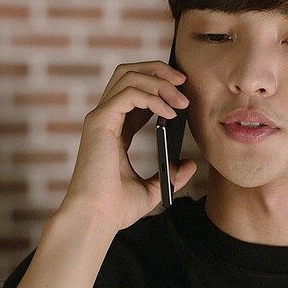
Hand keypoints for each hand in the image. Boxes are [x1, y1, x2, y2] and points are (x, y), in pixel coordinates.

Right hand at [58, 61, 197, 231]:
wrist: (96, 218)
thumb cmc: (115, 208)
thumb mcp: (152, 189)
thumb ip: (170, 174)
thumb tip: (190, 164)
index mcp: (115, 129)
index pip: (135, 90)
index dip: (159, 84)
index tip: (184, 94)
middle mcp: (105, 118)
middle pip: (128, 72)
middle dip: (158, 70)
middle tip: (183, 82)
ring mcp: (100, 118)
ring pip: (128, 75)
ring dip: (159, 82)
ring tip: (181, 100)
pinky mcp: (99, 122)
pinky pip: (128, 93)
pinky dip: (152, 97)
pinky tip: (168, 113)